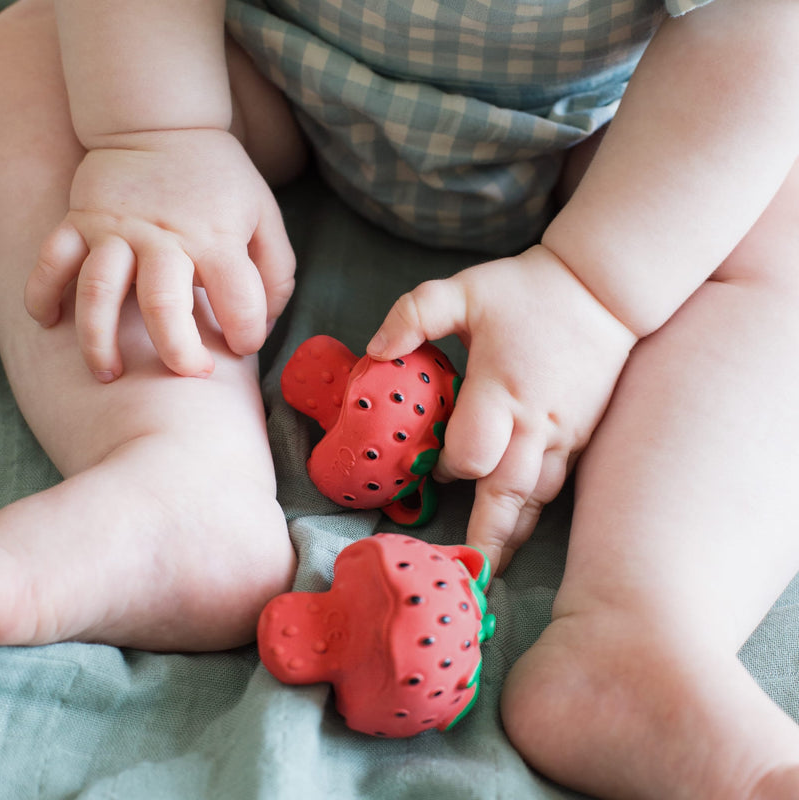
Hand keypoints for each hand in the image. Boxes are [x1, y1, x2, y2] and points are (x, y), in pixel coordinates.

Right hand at [25, 128, 294, 379]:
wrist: (163, 122)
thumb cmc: (220, 182)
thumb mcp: (265, 217)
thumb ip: (276, 272)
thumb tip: (267, 322)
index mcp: (216, 239)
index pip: (239, 299)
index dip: (248, 332)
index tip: (245, 344)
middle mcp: (164, 238)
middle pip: (163, 304)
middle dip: (176, 350)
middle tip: (188, 375)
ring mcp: (116, 230)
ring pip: (99, 291)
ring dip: (98, 338)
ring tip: (108, 375)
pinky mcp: (81, 220)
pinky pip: (54, 259)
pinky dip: (43, 291)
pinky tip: (47, 322)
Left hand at [367, 245, 637, 573]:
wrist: (602, 290)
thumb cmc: (526, 291)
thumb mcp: (462, 289)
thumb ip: (414, 314)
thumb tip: (374, 352)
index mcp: (501, 390)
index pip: (469, 454)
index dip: (443, 467)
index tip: (429, 462)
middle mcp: (534, 423)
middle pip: (506, 496)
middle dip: (484, 536)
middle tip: (465, 575)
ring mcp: (563, 435)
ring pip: (534, 500)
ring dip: (511, 536)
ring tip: (490, 571)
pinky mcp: (580, 438)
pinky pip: (555, 486)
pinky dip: (534, 513)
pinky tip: (520, 531)